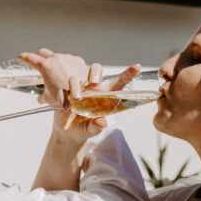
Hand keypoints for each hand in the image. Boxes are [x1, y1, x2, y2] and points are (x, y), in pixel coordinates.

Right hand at [19, 49, 140, 139]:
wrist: (66, 134)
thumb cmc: (83, 130)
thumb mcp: (91, 130)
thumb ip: (97, 127)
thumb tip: (102, 122)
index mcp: (103, 98)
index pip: (117, 83)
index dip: (127, 74)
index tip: (137, 67)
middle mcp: (91, 90)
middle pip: (95, 72)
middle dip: (95, 74)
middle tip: (95, 83)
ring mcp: (77, 90)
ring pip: (76, 79)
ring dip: (76, 87)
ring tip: (75, 100)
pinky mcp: (64, 93)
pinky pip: (62, 90)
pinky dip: (62, 97)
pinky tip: (63, 107)